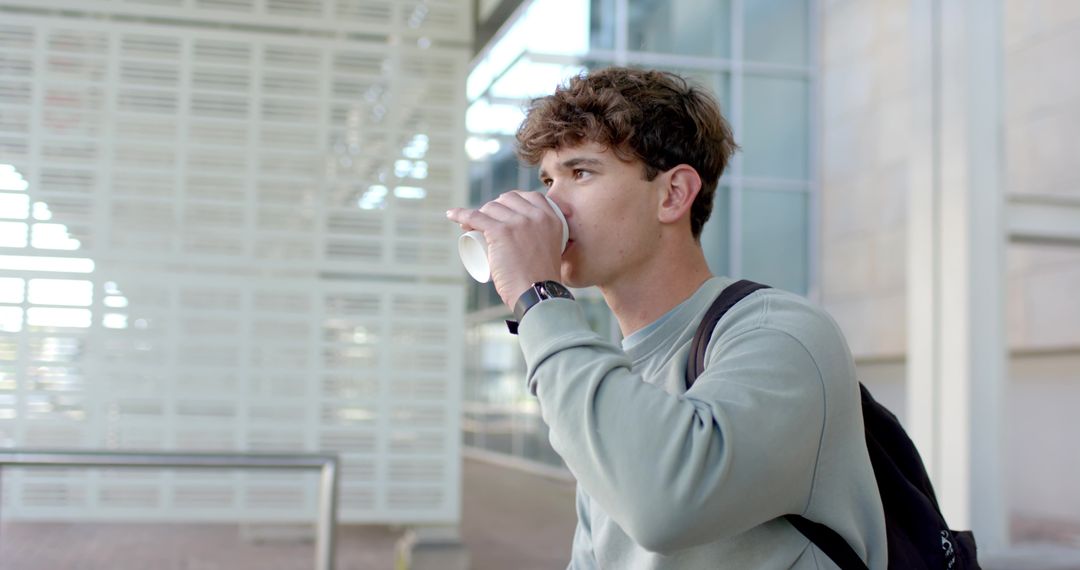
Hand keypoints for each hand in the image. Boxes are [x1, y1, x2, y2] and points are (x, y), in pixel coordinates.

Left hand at [447, 191, 563, 307]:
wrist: (537, 293)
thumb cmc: (541, 279)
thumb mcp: (552, 249)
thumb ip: (546, 239)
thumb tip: (532, 240)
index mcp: (552, 218)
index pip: (529, 196)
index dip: (513, 201)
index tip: (503, 212)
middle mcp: (537, 215)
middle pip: (508, 199)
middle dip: (494, 207)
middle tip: (486, 223)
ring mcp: (519, 222)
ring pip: (491, 208)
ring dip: (478, 214)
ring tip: (470, 227)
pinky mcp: (501, 231)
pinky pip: (475, 216)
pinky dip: (460, 214)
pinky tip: (451, 215)